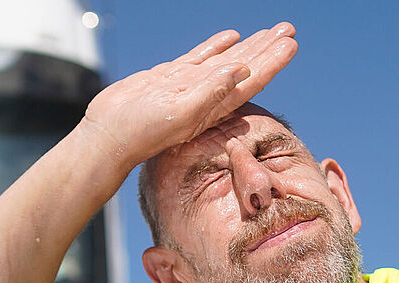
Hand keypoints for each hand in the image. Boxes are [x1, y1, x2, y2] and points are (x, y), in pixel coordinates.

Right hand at [80, 23, 296, 170]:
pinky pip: (200, 57)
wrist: (108, 137)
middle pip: (244, 68)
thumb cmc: (141, 132)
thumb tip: (240, 70)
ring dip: (249, 46)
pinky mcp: (169, 79)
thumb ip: (210, 92)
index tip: (290, 44)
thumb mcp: (179, 112)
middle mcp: (205, 97)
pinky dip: (217, 46)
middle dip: (267, 49)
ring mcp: (188, 87)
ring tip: (270, 31)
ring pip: (226, 60)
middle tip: (288, 29)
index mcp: (212, 107)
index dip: (271, 62)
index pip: (250, 80)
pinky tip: (231, 36)